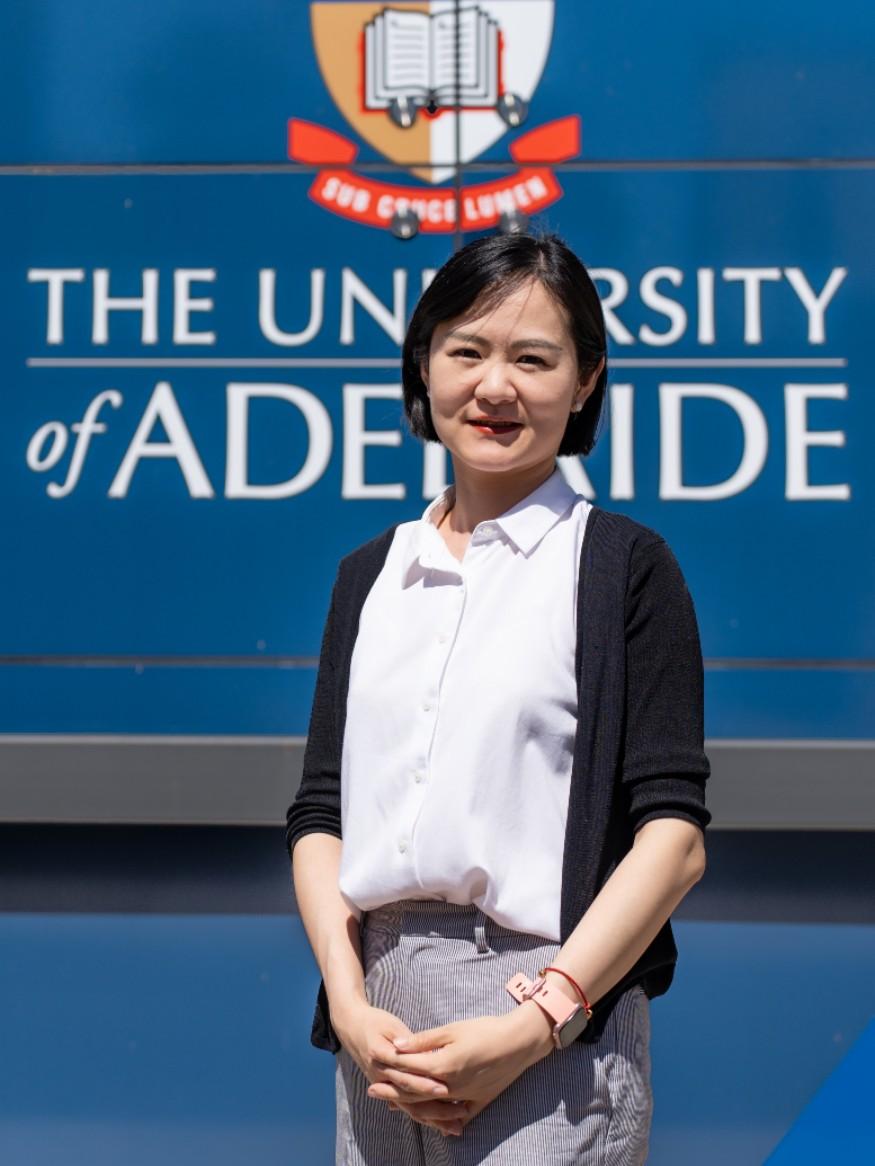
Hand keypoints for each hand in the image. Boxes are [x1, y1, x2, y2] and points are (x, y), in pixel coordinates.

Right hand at [332, 1001, 465, 1136]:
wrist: (351, 1027)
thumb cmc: (375, 1021)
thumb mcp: (392, 1025)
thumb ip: (410, 1042)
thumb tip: (431, 1054)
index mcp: (381, 1057)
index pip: (405, 1074)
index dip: (424, 1083)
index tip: (445, 1089)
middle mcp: (381, 1077)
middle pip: (410, 1098)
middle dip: (435, 1107)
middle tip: (461, 1111)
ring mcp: (383, 1086)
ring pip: (409, 1108)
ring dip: (433, 1119)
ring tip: (457, 1127)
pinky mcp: (387, 1089)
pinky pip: (406, 1107)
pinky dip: (423, 1116)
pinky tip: (440, 1125)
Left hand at [367, 1005, 555, 1131]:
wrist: (520, 1042)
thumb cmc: (486, 1030)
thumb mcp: (453, 1029)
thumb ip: (424, 1040)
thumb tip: (397, 1046)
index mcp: (443, 1066)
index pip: (408, 1069)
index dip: (389, 1066)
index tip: (373, 1064)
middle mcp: (451, 1086)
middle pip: (414, 1092)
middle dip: (392, 1091)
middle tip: (372, 1091)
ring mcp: (465, 1097)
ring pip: (431, 1106)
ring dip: (411, 1105)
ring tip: (394, 1105)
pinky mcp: (479, 1101)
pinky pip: (456, 1114)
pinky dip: (441, 1117)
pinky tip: (433, 1118)